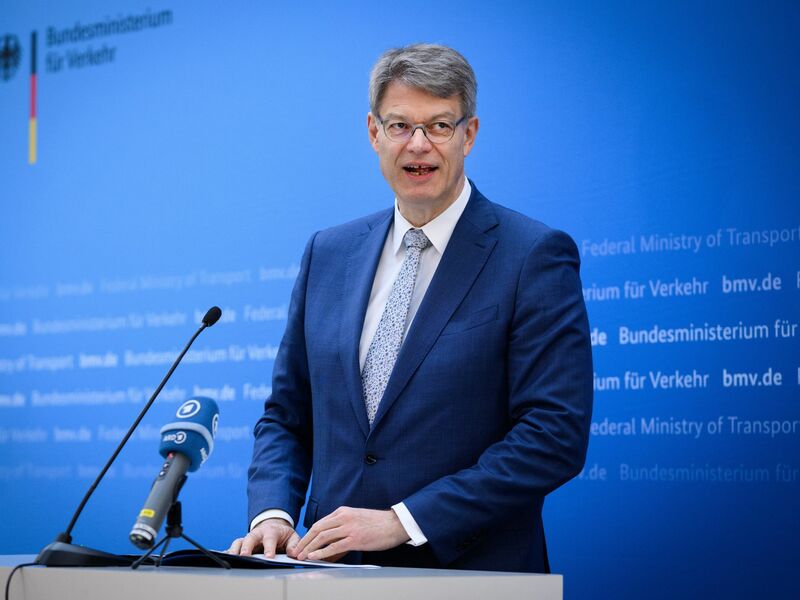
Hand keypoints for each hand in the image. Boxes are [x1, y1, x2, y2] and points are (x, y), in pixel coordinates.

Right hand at [226, 518, 299, 557]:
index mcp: (271, 531)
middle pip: (250, 538)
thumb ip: (294, 544)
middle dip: (247, 547)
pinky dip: (229, 551)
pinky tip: (225, 557)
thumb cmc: (282, 534)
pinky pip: (234, 546)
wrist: (274, 525)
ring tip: (232, 558)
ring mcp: (249, 538)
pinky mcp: (242, 543)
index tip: (269, 557)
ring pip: (239, 542)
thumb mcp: (292, 537)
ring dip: (235, 549)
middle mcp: (258, 534)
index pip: (270, 539)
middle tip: (245, 555)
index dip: (269, 548)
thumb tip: (293, 553)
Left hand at [294, 506, 409, 561]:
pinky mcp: (355, 539)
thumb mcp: (357, 518)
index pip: (320, 523)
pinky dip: (321, 552)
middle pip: (317, 529)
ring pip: (322, 537)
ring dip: (309, 547)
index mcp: (343, 511)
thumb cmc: (377, 523)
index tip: (302, 543)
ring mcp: (349, 528)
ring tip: (302, 556)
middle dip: (304, 541)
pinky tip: (314, 556)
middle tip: (296, 551)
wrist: (395, 524)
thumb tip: (329, 539)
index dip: (308, 534)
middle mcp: (344, 517)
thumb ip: (343, 524)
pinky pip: (334, 546)